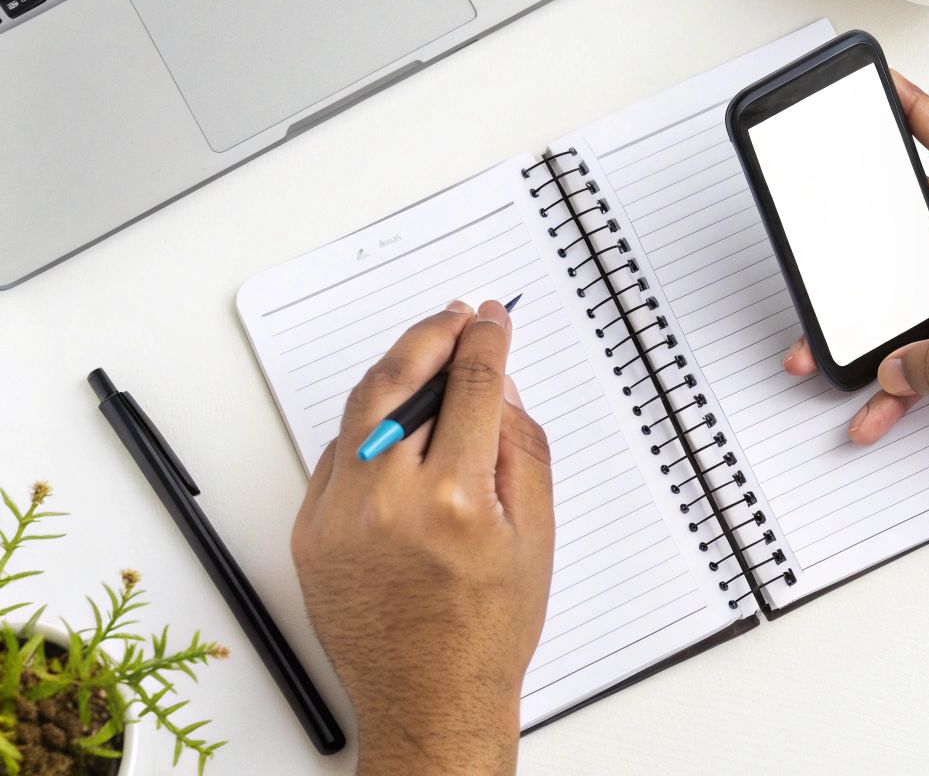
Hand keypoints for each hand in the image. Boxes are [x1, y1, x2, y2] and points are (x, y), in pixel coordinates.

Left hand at [291, 300, 553, 774]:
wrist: (429, 699)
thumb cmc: (488, 629)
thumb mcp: (535, 535)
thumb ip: (522, 450)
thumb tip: (500, 386)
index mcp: (454, 500)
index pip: (472, 387)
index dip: (485, 341)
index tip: (491, 319)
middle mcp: (387, 501)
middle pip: (404, 380)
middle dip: (432, 335)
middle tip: (455, 316)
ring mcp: (338, 515)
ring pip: (362, 409)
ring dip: (396, 369)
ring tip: (426, 351)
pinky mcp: (308, 532)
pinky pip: (335, 454)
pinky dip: (367, 425)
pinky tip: (395, 419)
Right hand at [783, 71, 928, 454]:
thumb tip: (896, 366)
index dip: (921, 111)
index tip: (885, 82)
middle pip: (926, 224)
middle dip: (874, 232)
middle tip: (830, 221)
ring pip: (928, 294)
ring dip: (889, 324)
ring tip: (839, 343)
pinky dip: (916, 373)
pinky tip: (889, 399)